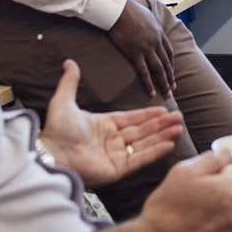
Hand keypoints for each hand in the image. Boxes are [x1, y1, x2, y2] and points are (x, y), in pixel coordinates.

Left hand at [40, 60, 185, 186]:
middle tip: (178, 118)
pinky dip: (155, 152)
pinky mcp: (118, 169)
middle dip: (161, 124)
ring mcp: (116, 155)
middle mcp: (111, 141)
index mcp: (102, 125)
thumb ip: (70, 82)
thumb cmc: (56, 131)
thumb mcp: (64, 101)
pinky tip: (169, 144)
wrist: (52, 154)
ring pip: (145, 143)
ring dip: (162, 136)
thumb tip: (69, 62)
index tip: (163, 108)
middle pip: (142, 131)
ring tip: (179, 129)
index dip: (147, 114)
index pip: (131, 118)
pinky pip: (140, 158)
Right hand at [107, 0, 175, 98]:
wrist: (119, 9)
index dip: (171, 64)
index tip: (171, 73)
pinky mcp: (135, 53)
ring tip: (166, 94)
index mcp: (159, 33)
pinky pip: (144, 72)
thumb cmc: (129, 10)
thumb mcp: (147, 16)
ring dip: (164, 83)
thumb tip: (149, 25)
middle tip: (173, 89)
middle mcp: (156, 42)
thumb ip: (150, 24)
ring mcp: (147, 49)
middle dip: (170, 77)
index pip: (169, 52)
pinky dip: (149, 83)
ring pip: (159, 70)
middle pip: (166, 63)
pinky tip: (151, 92)